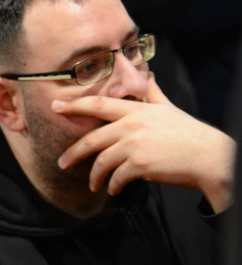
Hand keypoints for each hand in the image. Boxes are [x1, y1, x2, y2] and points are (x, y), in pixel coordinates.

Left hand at [54, 76, 235, 209]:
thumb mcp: (168, 108)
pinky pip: (116, 178)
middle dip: (73, 153)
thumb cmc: (187, 133)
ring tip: (94, 185)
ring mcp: (134, 145)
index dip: (75, 106)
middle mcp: (132, 125)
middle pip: (91, 139)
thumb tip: (149, 74)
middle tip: (62, 163)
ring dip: (95, 177)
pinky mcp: (139, 165)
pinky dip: (112, 186)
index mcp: (136, 110)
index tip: (56, 107)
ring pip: (101, 162)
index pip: (98, 104)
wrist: (208, 156)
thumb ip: (152, 93)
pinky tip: (113, 190)